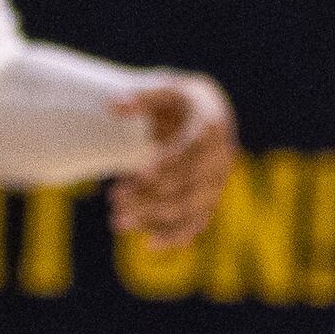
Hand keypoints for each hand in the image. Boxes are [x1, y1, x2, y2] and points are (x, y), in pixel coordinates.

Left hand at [110, 75, 237, 250]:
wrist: (206, 114)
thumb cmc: (179, 102)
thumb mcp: (164, 89)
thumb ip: (140, 97)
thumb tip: (113, 106)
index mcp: (211, 126)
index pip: (191, 152)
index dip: (167, 166)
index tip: (138, 175)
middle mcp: (221, 157)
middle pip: (188, 185)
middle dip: (151, 197)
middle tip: (114, 199)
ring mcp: (218, 182)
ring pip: (191, 208)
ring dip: (155, 218)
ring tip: (117, 221)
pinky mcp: (211, 199)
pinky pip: (197, 222)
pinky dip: (176, 236)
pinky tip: (149, 244)